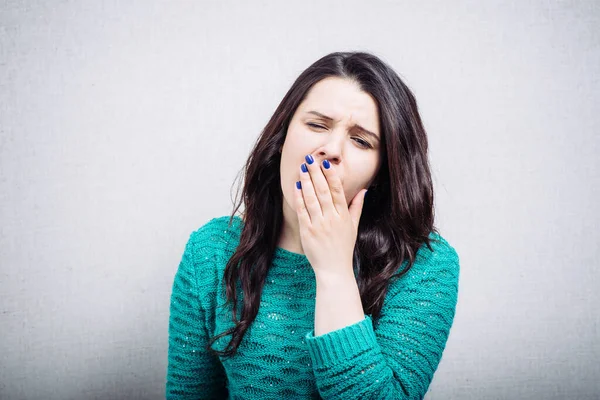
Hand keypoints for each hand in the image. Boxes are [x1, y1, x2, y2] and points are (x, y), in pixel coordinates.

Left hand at [294, 154, 367, 277]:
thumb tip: (364, 190)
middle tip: (310, 159)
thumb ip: (357, 207)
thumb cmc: (343, 248)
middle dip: (316, 174)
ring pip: (312, 198)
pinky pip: (303, 211)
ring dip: (306, 182)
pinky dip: (299, 198)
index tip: (326, 164)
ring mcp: (319, 225)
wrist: (334, 270)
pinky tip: (296, 187)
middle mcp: (332, 219)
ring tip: (302, 169)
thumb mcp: (353, 227)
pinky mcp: (308, 231)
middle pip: (323, 191)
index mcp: (343, 216)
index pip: (337, 191)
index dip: (331, 176)